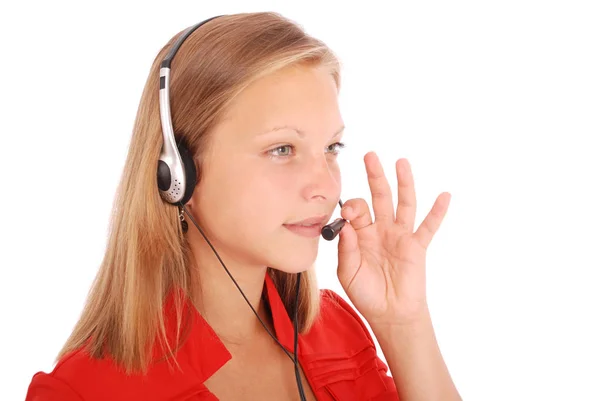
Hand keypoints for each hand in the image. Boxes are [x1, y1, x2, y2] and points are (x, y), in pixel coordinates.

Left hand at [337, 152, 450, 325]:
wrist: (389, 313)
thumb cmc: (366, 293)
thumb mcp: (348, 272)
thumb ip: (347, 249)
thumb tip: (345, 226)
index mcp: (361, 234)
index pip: (356, 210)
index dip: (351, 207)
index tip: (347, 212)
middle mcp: (381, 230)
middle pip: (379, 197)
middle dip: (374, 176)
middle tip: (369, 155)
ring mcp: (400, 236)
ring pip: (403, 204)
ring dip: (404, 183)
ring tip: (402, 162)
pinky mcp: (416, 247)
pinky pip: (428, 227)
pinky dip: (437, 212)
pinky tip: (444, 195)